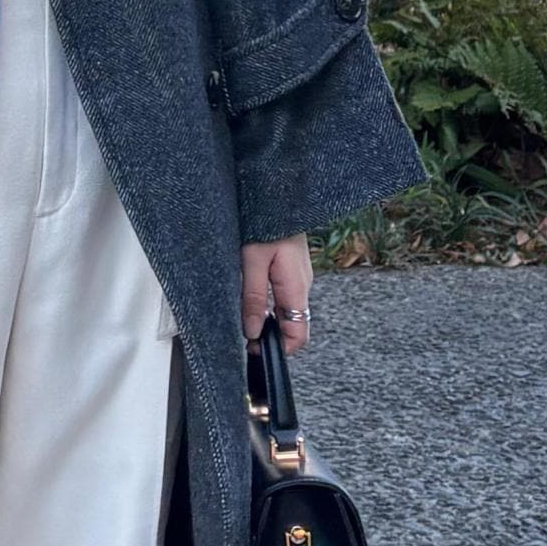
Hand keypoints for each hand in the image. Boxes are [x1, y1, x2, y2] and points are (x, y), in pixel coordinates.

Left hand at [241, 234, 312, 354]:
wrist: (277, 194)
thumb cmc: (265, 222)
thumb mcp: (252, 261)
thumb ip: (253, 298)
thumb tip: (252, 331)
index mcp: (296, 287)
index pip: (299, 334)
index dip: (280, 349)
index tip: (255, 351)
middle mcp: (303, 285)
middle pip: (294, 325)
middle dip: (271, 337)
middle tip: (243, 337)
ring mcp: (300, 277)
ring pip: (288, 311)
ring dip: (269, 320)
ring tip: (245, 317)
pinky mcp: (293, 269)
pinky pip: (285, 296)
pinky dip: (271, 305)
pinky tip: (253, 299)